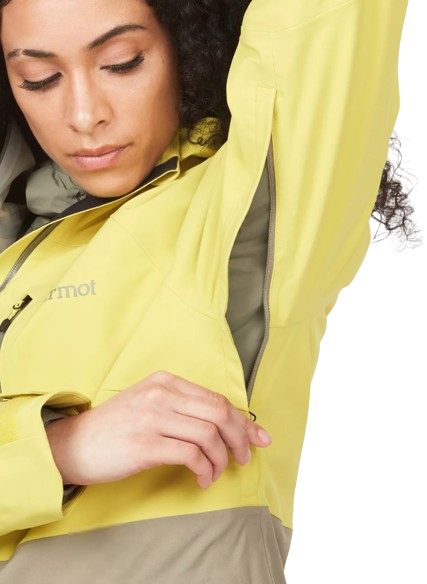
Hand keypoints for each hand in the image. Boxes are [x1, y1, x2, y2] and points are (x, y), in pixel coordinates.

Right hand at [46, 371, 271, 488]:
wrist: (74, 444)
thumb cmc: (116, 427)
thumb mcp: (150, 404)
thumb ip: (183, 408)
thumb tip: (227, 425)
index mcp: (166, 381)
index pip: (216, 398)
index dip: (242, 420)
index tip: (259, 437)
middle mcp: (162, 394)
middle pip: (219, 412)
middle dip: (240, 437)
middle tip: (244, 457)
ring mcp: (153, 417)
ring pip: (209, 434)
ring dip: (221, 459)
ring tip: (216, 472)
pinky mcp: (145, 444)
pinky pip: (192, 455)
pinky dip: (205, 469)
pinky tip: (202, 478)